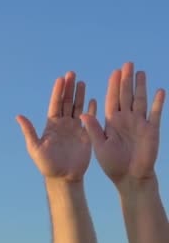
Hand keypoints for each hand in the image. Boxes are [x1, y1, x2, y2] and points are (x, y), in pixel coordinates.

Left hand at [17, 72, 95, 180]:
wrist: (62, 177)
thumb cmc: (46, 164)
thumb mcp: (35, 147)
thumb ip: (29, 131)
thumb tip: (18, 116)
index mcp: (51, 125)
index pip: (55, 104)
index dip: (57, 92)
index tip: (60, 79)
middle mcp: (63, 124)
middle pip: (66, 102)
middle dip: (69, 88)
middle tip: (72, 73)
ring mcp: (75, 129)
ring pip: (77, 108)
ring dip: (80, 95)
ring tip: (81, 82)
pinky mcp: (85, 136)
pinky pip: (89, 120)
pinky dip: (91, 110)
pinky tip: (94, 99)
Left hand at [81, 62, 164, 184]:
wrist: (129, 178)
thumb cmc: (111, 164)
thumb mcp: (98, 146)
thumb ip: (92, 129)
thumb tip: (82, 113)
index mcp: (111, 122)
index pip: (112, 99)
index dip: (113, 86)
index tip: (114, 72)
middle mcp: (125, 120)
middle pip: (126, 96)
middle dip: (126, 80)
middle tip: (127, 64)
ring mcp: (139, 124)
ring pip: (139, 100)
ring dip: (140, 86)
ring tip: (140, 72)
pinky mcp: (151, 131)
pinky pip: (155, 113)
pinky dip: (157, 103)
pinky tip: (159, 91)